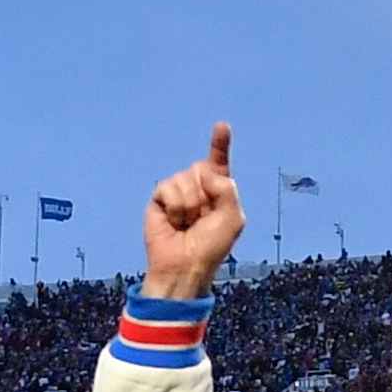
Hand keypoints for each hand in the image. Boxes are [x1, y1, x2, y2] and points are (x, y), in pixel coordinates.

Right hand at [142, 122, 245, 298]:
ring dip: (190, 204)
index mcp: (219, 192)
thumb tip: (206, 172)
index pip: (219, 163)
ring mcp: (178, 192)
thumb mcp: (232, 219)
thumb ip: (226, 189)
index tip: (221, 126)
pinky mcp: (160, 199)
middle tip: (202, 218)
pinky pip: (168, 187)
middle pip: (201, 168)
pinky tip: (175, 222)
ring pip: (185, 178)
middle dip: (205, 192)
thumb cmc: (210, 247)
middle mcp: (198, 189)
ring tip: (187, 223)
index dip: (219, 144)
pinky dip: (175, 206)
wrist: (184, 266)